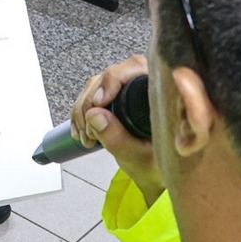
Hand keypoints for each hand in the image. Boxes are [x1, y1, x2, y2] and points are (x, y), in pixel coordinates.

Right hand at [71, 55, 162, 204]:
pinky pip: (89, 95)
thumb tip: (94, 115)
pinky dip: (80, 113)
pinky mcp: (114, 97)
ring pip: (95, 85)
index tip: (100, 103)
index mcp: (160, 92)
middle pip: (108, 76)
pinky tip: (81, 132)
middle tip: (89, 131)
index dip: (112, 81)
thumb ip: (117, 138)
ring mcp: (126, 89)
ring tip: (87, 138)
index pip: (133, 67)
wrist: (154, 174)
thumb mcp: (138, 157)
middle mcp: (143, 84)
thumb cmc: (156, 165)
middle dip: (91, 103)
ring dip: (83, 110)